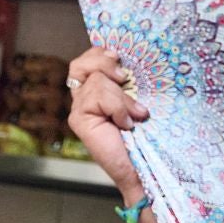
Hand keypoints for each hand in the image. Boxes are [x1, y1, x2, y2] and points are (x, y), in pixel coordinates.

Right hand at [67, 46, 149, 201]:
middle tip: (124, 77)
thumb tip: (130, 63)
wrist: (142, 169)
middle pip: (80, 64)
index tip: (119, 56)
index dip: (99, 54)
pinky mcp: (79, 119)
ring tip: (135, 115)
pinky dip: (118, 107)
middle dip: (103, 62)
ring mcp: (79, 110)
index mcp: (95, 92)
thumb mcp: (136, 101)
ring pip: (96, 80)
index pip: (86, 61)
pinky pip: (97, 97)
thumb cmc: (144, 138)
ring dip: (121, 97)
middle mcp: (82, 99)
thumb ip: (127, 84)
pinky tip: (126, 123)